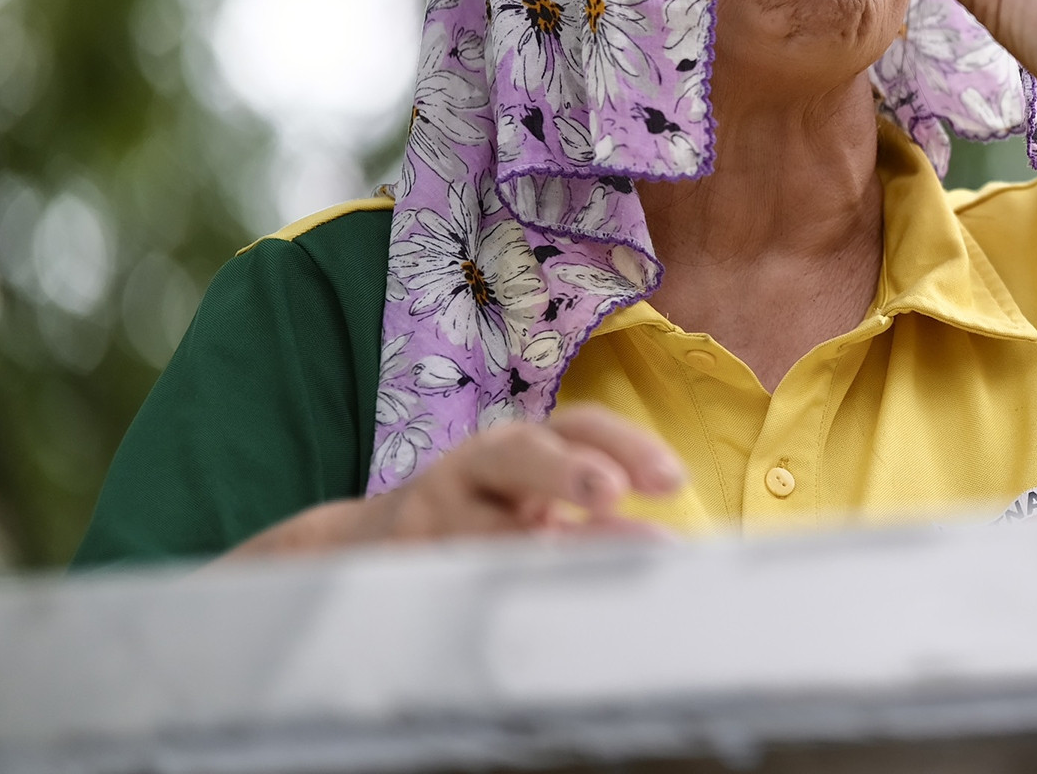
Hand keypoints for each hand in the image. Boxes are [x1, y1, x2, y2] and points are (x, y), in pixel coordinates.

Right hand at [225, 405, 685, 557]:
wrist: (363, 542)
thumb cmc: (480, 517)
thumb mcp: (532, 498)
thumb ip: (592, 516)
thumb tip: (669, 549)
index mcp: (525, 446)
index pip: (579, 426)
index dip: (626, 444)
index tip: (673, 481)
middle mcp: (481, 467)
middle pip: (522, 453)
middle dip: (567, 468)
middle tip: (612, 493)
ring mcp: (439, 513)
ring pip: (481, 521)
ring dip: (526, 540)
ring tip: (562, 552)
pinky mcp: (406, 559)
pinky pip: (447, 576)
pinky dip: (480, 589)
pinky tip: (512, 610)